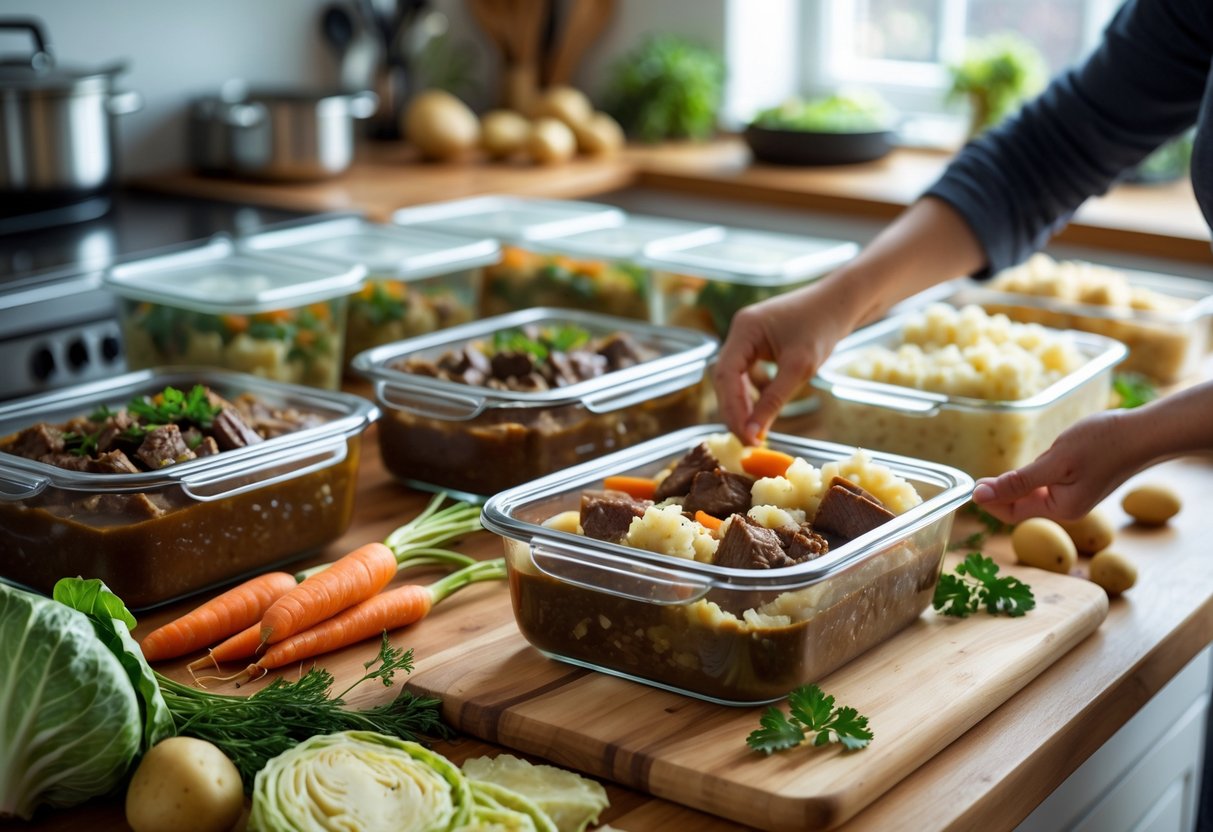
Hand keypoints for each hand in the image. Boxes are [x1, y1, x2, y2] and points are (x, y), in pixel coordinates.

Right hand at [713, 277, 860, 444]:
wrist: (843, 302)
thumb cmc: (823, 327)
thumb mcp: (799, 368)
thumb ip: (773, 401)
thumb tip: (754, 433)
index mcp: (744, 330)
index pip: (725, 375)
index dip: (732, 409)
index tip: (746, 437)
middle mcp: (740, 331)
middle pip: (725, 378)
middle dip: (735, 411)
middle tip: (749, 440)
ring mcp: (748, 336)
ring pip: (735, 378)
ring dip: (742, 404)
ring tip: (754, 430)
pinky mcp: (759, 342)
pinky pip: (747, 372)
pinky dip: (752, 393)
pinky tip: (762, 410)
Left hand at [972, 409, 1145, 522]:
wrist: (1144, 433)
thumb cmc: (1102, 444)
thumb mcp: (1053, 462)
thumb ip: (1016, 482)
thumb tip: (980, 496)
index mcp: (1060, 508)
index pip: (1012, 513)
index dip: (989, 502)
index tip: (970, 486)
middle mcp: (1068, 507)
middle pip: (1022, 505)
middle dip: (1000, 492)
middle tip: (977, 479)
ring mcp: (1077, 495)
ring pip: (1034, 493)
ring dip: (1017, 483)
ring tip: (996, 474)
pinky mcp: (1082, 481)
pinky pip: (1049, 483)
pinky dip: (1034, 475)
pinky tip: (1032, 463)